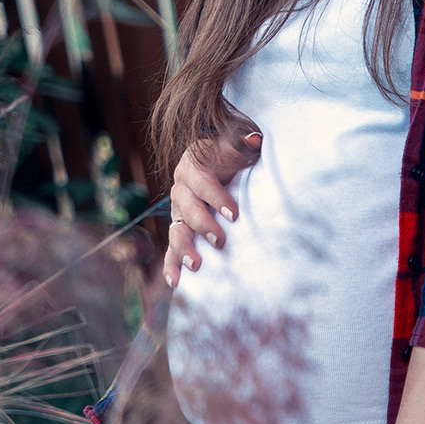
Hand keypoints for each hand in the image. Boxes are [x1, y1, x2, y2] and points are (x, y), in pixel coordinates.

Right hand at [162, 126, 260, 288]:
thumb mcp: (237, 144)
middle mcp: (181, 189)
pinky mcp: (180, 230)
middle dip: (203, 225)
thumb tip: (254, 140)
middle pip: (187, 208)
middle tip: (220, 241)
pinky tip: (175, 283)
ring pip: (176, 230)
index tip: (234, 214)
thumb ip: (243, 142)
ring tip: (196, 265)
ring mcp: (178, 212)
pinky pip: (170, 249)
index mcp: (193, 166)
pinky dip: (171, 265)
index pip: (202, 182)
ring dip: (184, 248)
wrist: (217, 162)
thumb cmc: (230, 154)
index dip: (216, 197)